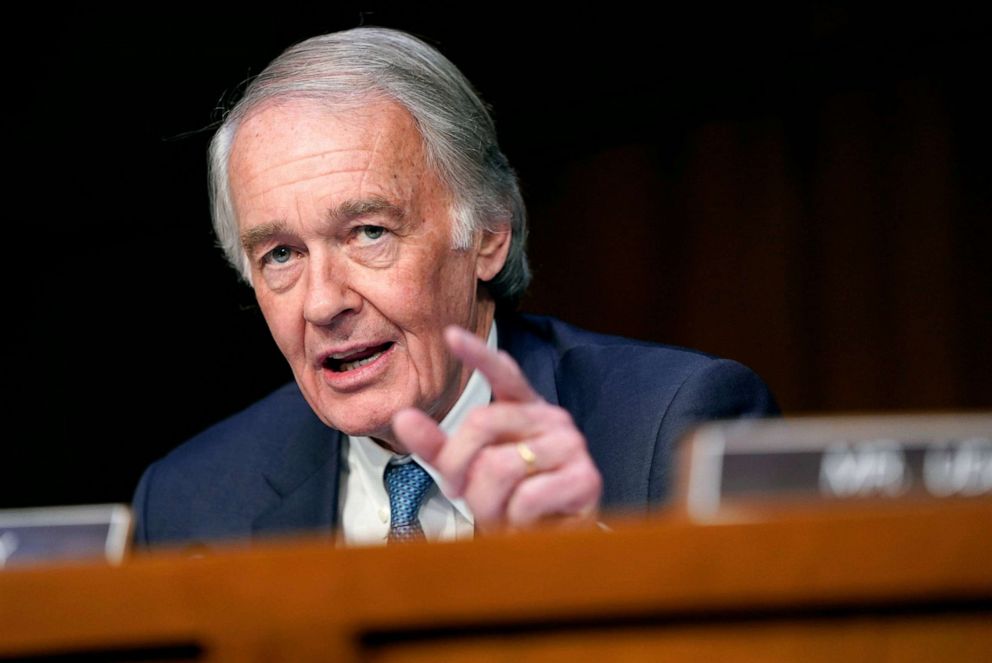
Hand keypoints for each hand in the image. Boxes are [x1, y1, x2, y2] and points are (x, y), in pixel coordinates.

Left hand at [392, 325, 601, 532]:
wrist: (547, 545)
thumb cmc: (507, 502)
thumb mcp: (466, 471)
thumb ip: (437, 445)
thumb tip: (403, 417)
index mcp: (524, 408)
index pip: (503, 373)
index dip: (478, 354)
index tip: (451, 335)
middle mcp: (551, 417)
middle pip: (482, 423)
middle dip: (458, 466)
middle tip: (459, 492)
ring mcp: (572, 445)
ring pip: (501, 466)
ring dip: (487, 500)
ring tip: (498, 512)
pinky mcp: (585, 478)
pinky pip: (528, 496)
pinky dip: (516, 518)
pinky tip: (526, 521)